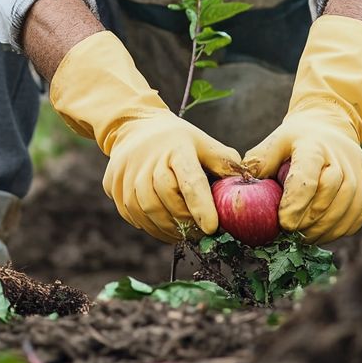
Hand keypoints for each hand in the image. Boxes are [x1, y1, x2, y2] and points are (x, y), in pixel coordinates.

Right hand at [48, 31, 240, 241]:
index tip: (211, 228)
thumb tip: (248, 183)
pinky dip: (150, 226)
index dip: (201, 206)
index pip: (190, 180)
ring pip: (148, 211)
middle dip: (186, 221)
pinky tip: (165, 229)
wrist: (135, 127)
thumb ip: (224, 162)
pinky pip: (132, 214)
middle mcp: (149, 160)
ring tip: (185, 235)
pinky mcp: (113, 185)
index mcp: (177, 148)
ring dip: (168, 229)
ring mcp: (127, 173)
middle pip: (167, 200)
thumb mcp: (204, 142)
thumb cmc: (178, 140)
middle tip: (201, 234)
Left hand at [243, 15, 361, 242]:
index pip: (309, 173)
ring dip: (327, 227)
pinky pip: (359, 211)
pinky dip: (342, 228)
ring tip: (306, 238)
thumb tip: (243, 187)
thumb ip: (259, 163)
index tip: (283, 223)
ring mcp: (359, 168)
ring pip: (349, 203)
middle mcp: (342, 155)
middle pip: (334, 190)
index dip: (297, 201)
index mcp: (314, 144)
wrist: (328, 128)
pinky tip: (324, 233)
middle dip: (311, 217)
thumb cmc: (295, 142)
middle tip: (292, 233)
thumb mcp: (274, 144)